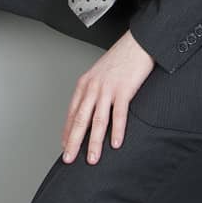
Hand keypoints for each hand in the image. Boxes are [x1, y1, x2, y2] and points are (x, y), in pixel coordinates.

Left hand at [61, 30, 155, 165]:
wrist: (136, 43)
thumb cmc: (120, 60)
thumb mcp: (99, 75)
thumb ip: (94, 93)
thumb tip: (90, 111)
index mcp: (85, 85)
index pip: (72, 113)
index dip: (67, 132)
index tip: (64, 146)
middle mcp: (92, 88)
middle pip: (80, 120)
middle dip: (73, 142)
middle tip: (69, 159)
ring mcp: (107, 89)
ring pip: (98, 121)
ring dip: (94, 142)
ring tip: (93, 158)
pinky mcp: (124, 90)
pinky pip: (119, 114)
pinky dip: (117, 130)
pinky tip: (116, 143)